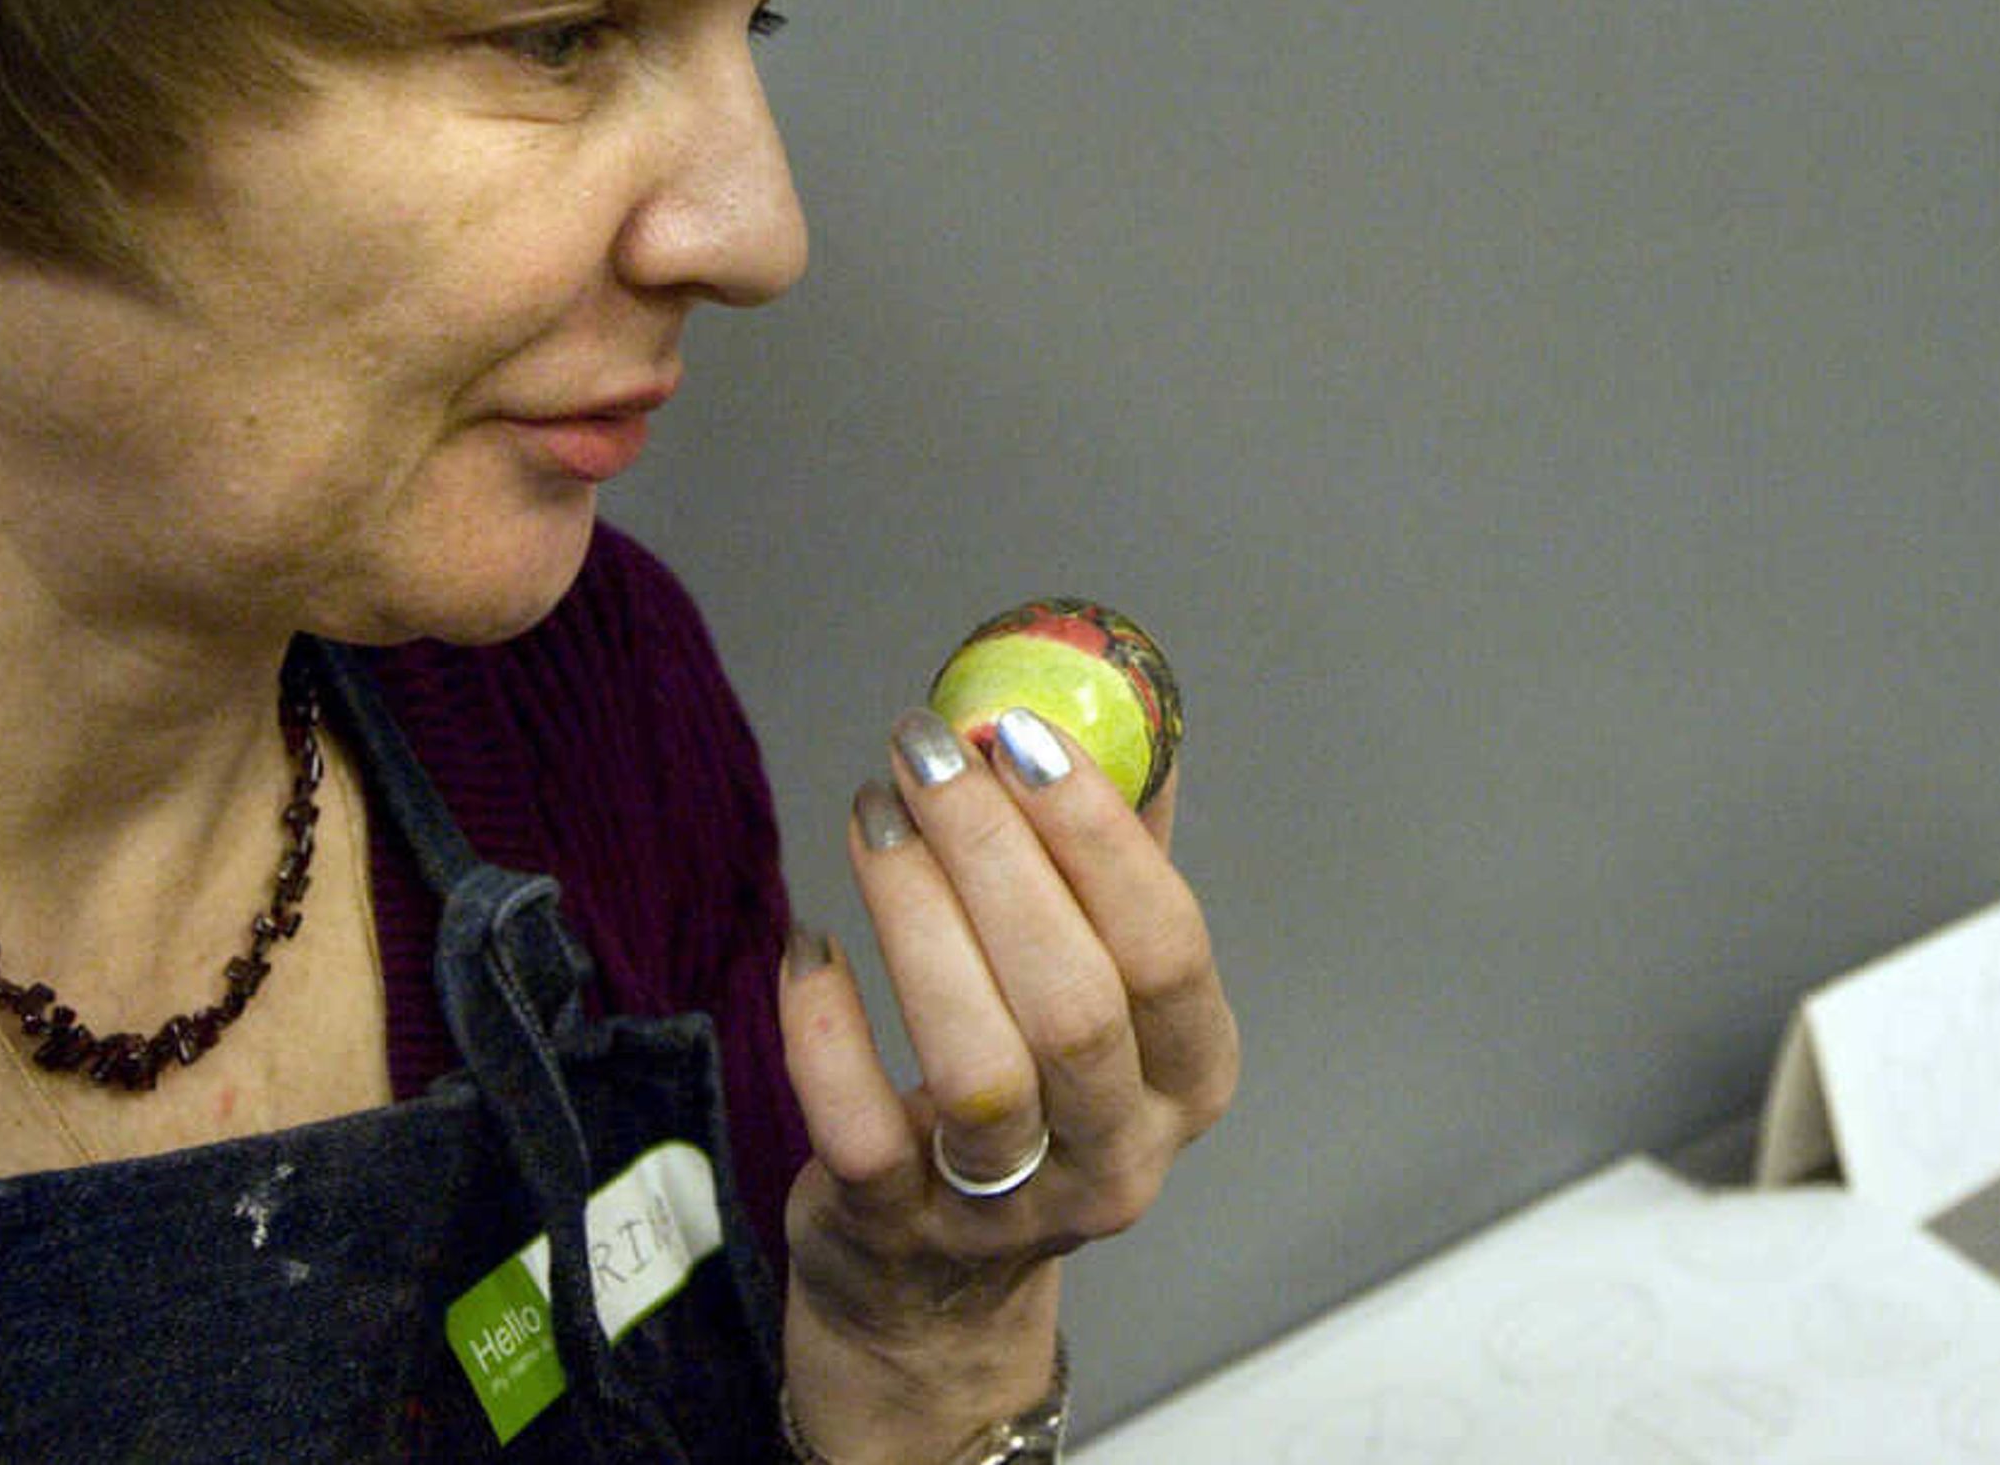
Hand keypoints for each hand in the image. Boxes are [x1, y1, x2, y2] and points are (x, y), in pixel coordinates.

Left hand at [771, 703, 1235, 1454]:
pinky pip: (860, 1127)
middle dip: (992, 855)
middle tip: (924, 750)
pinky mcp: (898, 1231)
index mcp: (1190, 1074)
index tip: (1025, 735)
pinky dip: (826, 1028)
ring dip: (915, 919)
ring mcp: (1010, 1207)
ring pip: (977, 1067)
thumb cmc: (1032, 1093)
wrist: (940, 1286)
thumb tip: (1122, 714)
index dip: (1099, 836)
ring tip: (872, 815)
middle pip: (1074, 1001)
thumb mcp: (1101, 987)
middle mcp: (1119, 1153)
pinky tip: (809, 945)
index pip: (1169, 948)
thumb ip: (1115, 863)